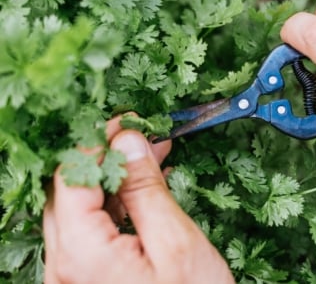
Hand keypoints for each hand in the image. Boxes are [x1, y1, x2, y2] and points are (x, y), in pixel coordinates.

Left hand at [43, 115, 233, 283]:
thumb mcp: (176, 242)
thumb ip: (145, 189)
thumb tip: (128, 139)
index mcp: (81, 254)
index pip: (71, 177)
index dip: (97, 143)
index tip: (127, 123)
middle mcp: (64, 266)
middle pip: (71, 191)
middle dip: (107, 157)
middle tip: (143, 137)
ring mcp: (73, 274)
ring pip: (82, 207)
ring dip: (115, 178)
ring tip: (150, 157)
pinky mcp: (87, 277)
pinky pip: (92, 228)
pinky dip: (116, 203)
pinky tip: (143, 189)